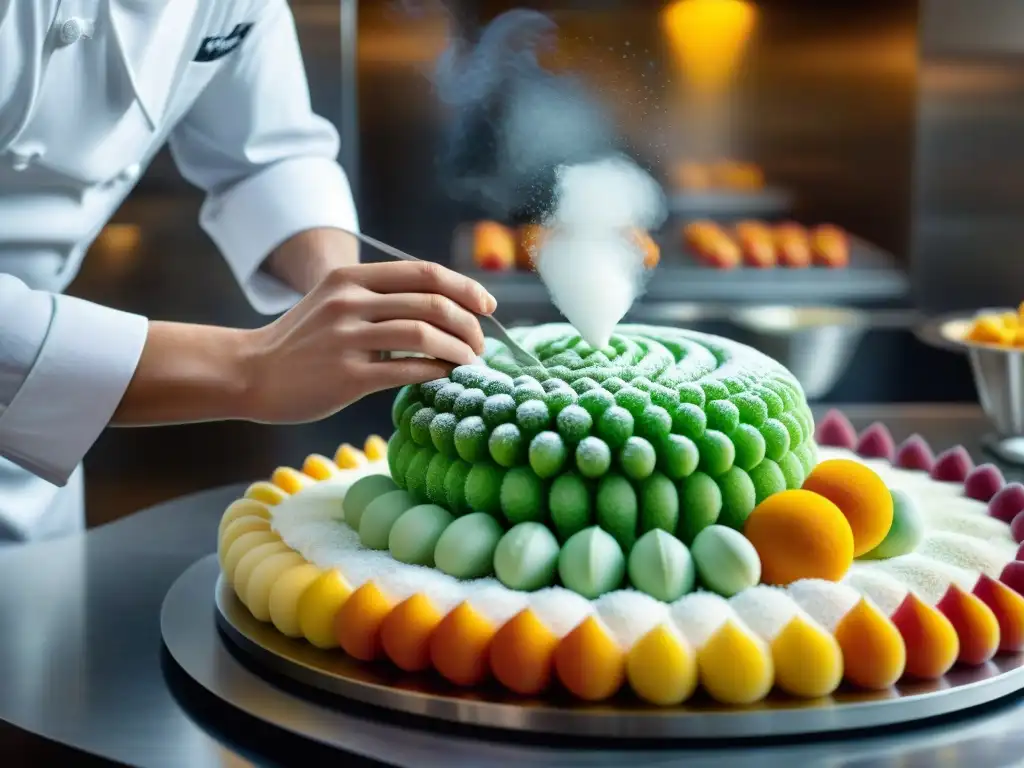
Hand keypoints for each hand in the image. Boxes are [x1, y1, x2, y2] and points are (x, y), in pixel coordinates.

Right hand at [240, 261, 496, 422]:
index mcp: (351, 277)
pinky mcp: (347, 376)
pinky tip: (447, 376)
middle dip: (469, 323)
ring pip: (424, 334)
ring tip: (470, 361)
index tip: (487, 306)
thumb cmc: (303, 342)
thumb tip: (443, 306)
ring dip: (459, 349)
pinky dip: (437, 371)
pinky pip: (407, 370)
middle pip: (431, 302)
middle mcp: (349, 301)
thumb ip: (380, 298)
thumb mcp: (335, 302)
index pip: (424, 272)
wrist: (252, 373)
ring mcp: (347, 338)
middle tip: (481, 343)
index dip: (464, 287)